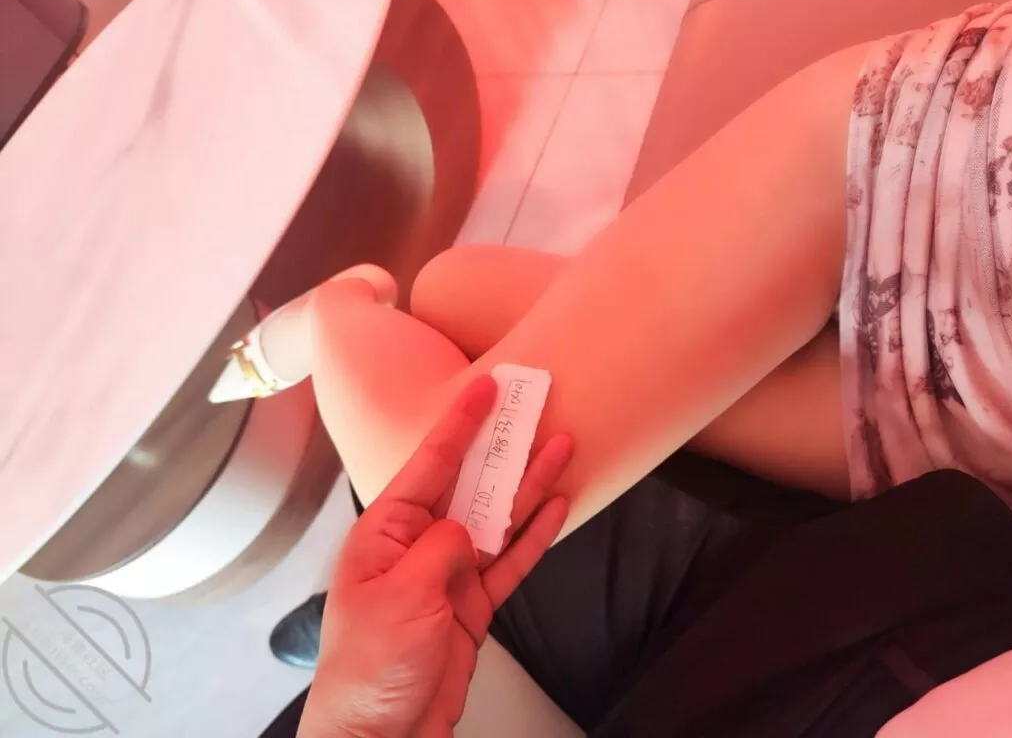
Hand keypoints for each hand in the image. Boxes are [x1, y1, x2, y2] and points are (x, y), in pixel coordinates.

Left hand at [298, 376, 572, 737]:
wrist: (381, 736)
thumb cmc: (368, 670)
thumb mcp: (404, 595)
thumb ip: (442, 548)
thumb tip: (466, 529)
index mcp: (387, 533)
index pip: (429, 463)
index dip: (460, 423)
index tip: (485, 388)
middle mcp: (418, 546)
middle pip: (470, 485)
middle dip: (503, 447)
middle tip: (535, 410)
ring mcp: (448, 575)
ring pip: (497, 519)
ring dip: (529, 486)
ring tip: (562, 449)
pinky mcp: (472, 606)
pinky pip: (509, 561)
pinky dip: (534, 536)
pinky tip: (556, 508)